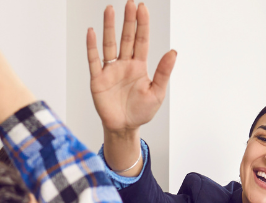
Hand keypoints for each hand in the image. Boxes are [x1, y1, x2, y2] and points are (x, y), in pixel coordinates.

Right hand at [88, 2, 176, 136]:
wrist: (124, 128)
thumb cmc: (141, 111)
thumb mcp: (157, 92)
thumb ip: (163, 72)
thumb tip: (173, 52)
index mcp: (139, 66)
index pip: (141, 40)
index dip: (142, 24)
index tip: (142, 7)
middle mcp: (124, 64)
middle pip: (126, 38)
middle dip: (128, 20)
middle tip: (129, 3)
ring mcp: (110, 70)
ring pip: (109, 44)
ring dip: (109, 27)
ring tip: (109, 10)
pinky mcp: (98, 80)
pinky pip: (94, 60)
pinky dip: (92, 47)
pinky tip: (92, 32)